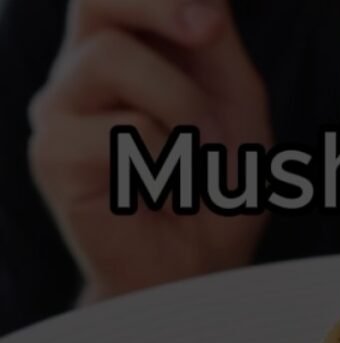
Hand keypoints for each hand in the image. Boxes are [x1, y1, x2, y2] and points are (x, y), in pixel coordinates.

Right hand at [28, 0, 271, 301]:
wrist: (196, 268)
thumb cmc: (216, 192)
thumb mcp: (235, 108)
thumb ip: (217, 50)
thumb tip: (202, 1)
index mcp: (128, 54)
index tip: (213, 18)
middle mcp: (84, 75)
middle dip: (155, 2)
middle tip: (207, 29)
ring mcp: (61, 111)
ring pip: (108, 57)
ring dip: (182, 104)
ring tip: (204, 153)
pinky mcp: (54, 154)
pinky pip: (117, 127)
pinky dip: (165, 156)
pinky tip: (168, 185)